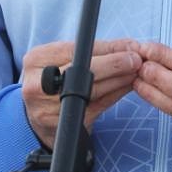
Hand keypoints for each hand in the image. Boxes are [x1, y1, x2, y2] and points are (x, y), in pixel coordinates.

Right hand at [20, 39, 141, 148]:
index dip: (105, 49)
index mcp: (35, 61)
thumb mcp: (65, 58)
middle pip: (81, 73)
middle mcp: (37, 86)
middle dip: (114, 65)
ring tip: (135, 72)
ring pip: (91, 91)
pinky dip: (114, 95)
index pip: (74, 50)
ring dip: (118, 81)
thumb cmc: (55, 80)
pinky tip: (125, 87)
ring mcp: (47, 109)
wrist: (38, 115)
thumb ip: (98, 49)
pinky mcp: (64, 126)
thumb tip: (131, 46)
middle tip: (136, 61)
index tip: (129, 48)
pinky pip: (96, 107)